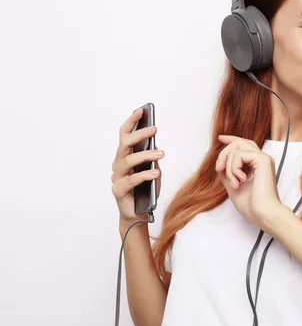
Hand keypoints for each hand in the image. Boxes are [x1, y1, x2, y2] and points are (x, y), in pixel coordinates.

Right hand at [111, 108, 164, 224]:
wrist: (139, 214)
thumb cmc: (146, 190)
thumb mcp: (153, 171)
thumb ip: (152, 159)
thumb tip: (155, 146)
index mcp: (126, 157)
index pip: (125, 135)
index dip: (131, 122)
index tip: (141, 111)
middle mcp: (119, 165)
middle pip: (124, 145)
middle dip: (139, 134)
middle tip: (154, 129)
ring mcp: (117, 177)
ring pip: (128, 161)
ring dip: (146, 155)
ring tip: (161, 153)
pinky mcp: (118, 190)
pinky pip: (132, 180)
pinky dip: (145, 175)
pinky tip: (156, 173)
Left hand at [216, 135, 282, 227]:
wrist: (263, 214)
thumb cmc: (253, 206)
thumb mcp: (234, 188)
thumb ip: (228, 175)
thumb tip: (220, 165)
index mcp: (258, 165)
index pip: (244, 145)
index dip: (231, 140)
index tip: (220, 138)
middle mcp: (262, 159)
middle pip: (239, 142)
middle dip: (224, 153)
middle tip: (219, 168)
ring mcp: (263, 159)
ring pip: (237, 148)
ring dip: (228, 166)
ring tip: (234, 183)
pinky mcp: (262, 160)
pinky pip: (239, 155)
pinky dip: (234, 168)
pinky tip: (240, 180)